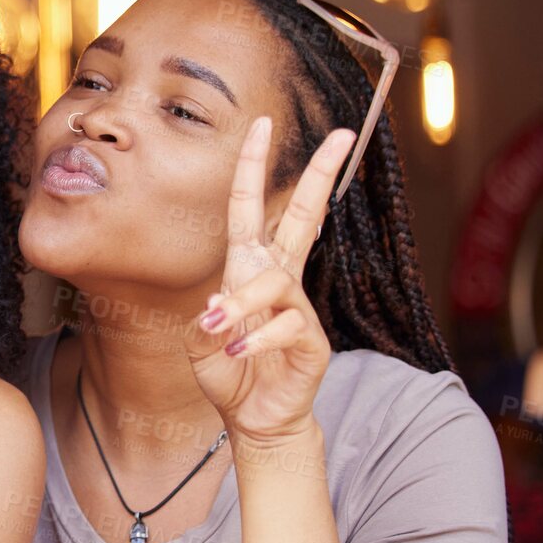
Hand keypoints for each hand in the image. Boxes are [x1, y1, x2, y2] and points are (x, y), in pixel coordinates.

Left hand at [187, 117, 356, 445]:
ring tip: (216, 329)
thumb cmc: (227, 370)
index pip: (250, 208)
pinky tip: (236, 354)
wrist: (253, 417)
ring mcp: (298, 307)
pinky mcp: (311, 339)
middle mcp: (277, 278)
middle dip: (322, 175)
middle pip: (304, 216)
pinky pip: (286, 326)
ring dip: (241, 303)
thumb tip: (216, 305)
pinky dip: (254, 340)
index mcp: (248, 267)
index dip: (253, 168)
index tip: (262, 124)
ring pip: (276, 281)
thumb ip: (206, 322)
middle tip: (343, 135)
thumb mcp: (198, 343)